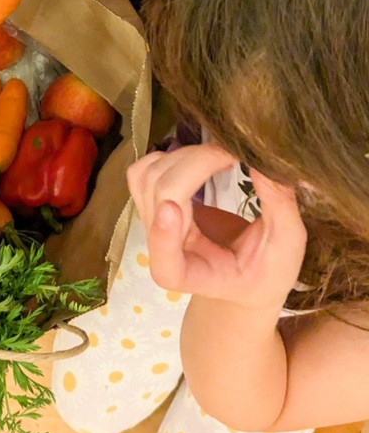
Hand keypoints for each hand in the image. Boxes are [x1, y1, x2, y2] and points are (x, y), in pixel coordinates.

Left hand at [126, 144, 306, 309]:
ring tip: (223, 156)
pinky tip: (202, 158)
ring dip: (185, 154)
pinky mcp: (154, 202)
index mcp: (191, 276)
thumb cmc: (266, 269)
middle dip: (197, 163)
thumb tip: (263, 158)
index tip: (174, 208)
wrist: (245, 278)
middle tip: (235, 154)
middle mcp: (164, 251)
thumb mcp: (287, 242)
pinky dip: (169, 155)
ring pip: (147, 175)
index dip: (163, 237)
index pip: (166, 265)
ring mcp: (153, 222)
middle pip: (160, 194)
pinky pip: (145, 170)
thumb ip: (278, 203)